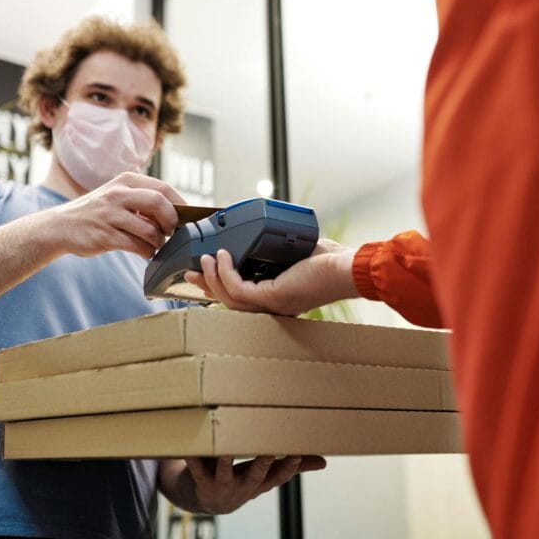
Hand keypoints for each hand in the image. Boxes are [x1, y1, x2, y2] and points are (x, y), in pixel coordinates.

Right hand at [49, 171, 184, 258]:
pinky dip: (147, 252)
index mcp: (126, 180)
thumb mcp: (117, 195)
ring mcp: (110, 214)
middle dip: (172, 222)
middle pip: (160, 203)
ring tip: (156, 245)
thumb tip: (178, 213)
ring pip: (150, 229)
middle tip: (172, 232)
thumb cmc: (97, 213)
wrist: (60, 226)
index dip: (181, 204)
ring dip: (159, 242)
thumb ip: (143, 199)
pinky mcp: (104, 235)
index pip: (164, 188)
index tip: (188, 217)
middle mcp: (118, 193)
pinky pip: (137, 246)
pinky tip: (146, 253)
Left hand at [183, 455, 326, 514]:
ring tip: (228, 447)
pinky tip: (189, 447)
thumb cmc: (244, 479)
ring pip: (225, 472)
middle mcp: (244, 485)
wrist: (209, 501)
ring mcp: (222, 484)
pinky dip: (192, 458)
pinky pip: (196, 469)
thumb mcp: (268, 476)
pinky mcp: (201, 481)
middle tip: (268, 448)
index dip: (288, 467)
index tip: (297, 452)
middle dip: (262, 462)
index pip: (279, 476)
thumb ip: (293, 466)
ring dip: (226, 460)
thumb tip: (323, 462)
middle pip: (255, 474)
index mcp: (261, 482)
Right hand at [184, 239, 357, 314]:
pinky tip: (221, 256)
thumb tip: (261, 233)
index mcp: (276, 298)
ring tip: (202, 258)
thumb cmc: (333, 262)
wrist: (349, 268)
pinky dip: (225, 272)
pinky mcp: (273, 296)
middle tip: (189, 271)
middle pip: (229, 301)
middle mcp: (272, 306)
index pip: (240, 298)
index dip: (219, 286)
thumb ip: (277, 248)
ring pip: (229, 298)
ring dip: (212, 278)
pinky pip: (238, 288)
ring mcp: (272, 304)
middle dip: (207, 286)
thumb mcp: (297, 252)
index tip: (205, 270)